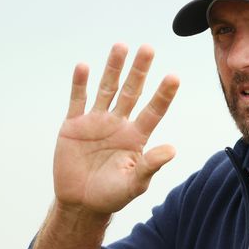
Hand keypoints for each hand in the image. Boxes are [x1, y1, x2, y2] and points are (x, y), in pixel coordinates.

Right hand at [53, 43, 179, 213]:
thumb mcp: (134, 184)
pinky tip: (84, 66)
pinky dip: (80, 84)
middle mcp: (119, 124)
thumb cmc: (111, 196)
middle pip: (132, 91)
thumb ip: (150, 165)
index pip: (154, 110)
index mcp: (136, 136)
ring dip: (113, 68)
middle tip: (148, 48)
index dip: (163, 94)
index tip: (174, 76)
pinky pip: (78, 100)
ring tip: (120, 46)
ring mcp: (96, 122)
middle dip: (139, 70)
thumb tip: (172, 149)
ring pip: (107, 89)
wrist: (80, 203)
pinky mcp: (73, 125)